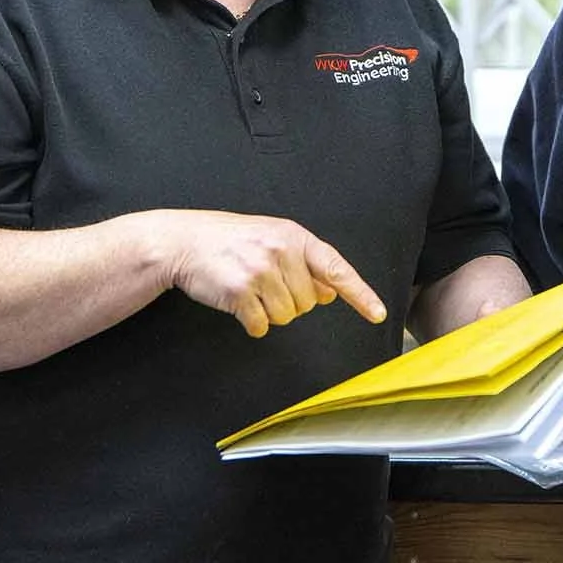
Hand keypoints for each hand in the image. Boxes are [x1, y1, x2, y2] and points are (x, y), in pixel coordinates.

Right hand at [153, 211, 386, 337]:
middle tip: (264, 283)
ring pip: (286, 317)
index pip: (336, 267)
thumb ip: (304, 263)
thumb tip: (330, 292)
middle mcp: (281, 251)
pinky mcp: (239, 292)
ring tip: (249, 289)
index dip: (359, 294)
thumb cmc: (231, 240)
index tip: (378, 314)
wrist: (184, 241)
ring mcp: (260, 271)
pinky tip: (238, 304)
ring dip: (269, 313)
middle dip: (290, 302)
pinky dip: (251, 323)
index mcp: (294, 236)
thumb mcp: (272, 239)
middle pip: (308, 303)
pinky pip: (261, 326)